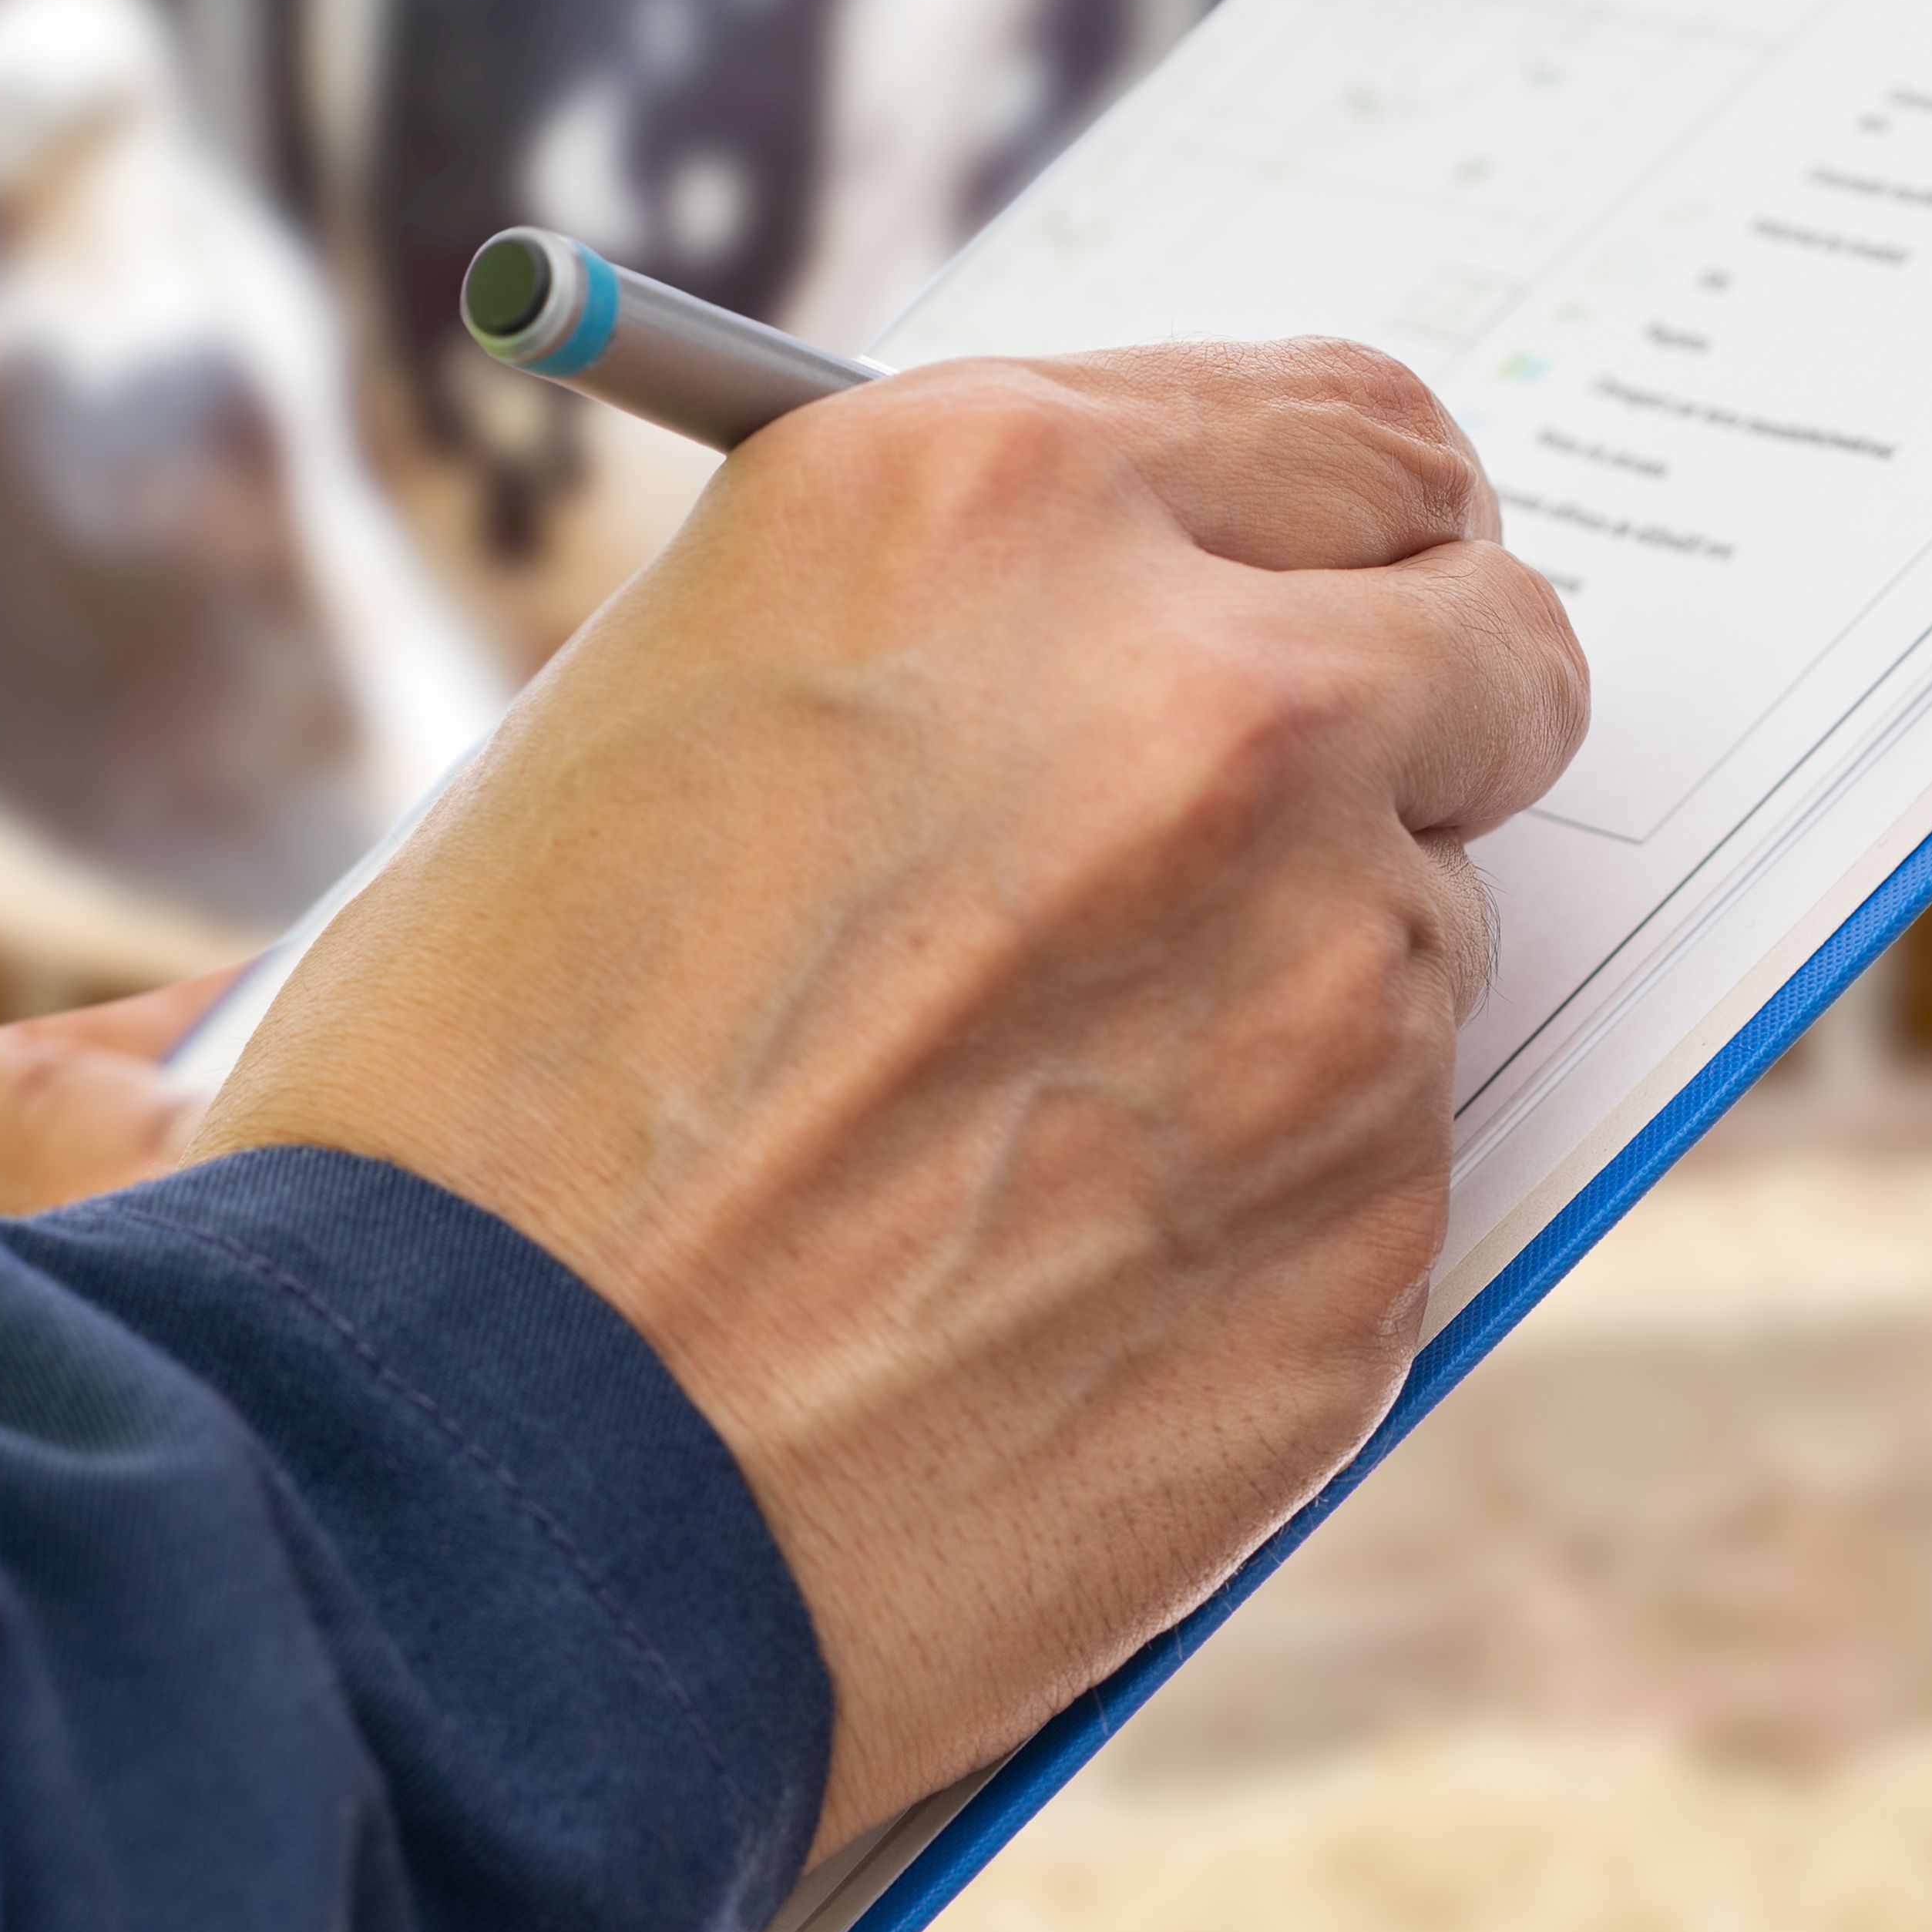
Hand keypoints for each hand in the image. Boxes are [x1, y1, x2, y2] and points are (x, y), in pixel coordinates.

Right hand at [195, 344, 1586, 1855]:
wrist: (440, 1496)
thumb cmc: (464, 1116)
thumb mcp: (659, 725)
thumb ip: (956, 639)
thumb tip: (1143, 629)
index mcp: (991, 504)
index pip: (1353, 434)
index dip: (1340, 535)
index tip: (1330, 601)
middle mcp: (1207, 703)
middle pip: (1490, 650)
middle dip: (1409, 727)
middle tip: (1267, 837)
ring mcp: (1324, 976)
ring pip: (1432, 932)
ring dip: (1300, 995)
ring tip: (1022, 1128)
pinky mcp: (1376, 1232)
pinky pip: (1393, 1172)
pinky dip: (1265, 1213)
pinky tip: (1042, 1291)